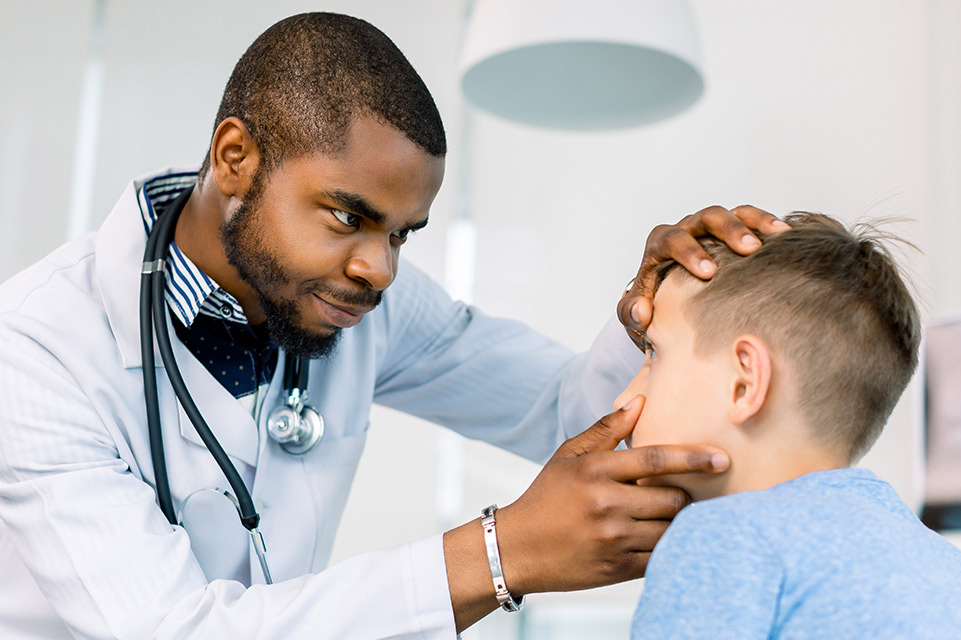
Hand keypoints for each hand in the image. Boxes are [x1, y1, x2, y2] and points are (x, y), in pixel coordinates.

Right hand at [494, 396, 728, 594]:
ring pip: (671, 529)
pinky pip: (661, 557)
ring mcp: (612, 539)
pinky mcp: (617, 569)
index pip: (654, 459)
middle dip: (681, 495)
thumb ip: (606, 429)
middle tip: (674, 494)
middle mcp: (605, 504)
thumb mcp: (569, 457)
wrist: (517, 549)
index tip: (722, 458)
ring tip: (666, 516)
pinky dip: (667, 548)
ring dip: (676, 522)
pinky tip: (656, 538)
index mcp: (594, 470)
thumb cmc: (547, 497)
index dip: (693, 457)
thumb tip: (641, 401)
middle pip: (672, 497)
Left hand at [617, 205, 788, 341]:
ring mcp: (712, 228)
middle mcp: (687, 229)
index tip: (708, 272)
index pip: (672, 240)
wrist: (667, 298)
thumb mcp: (635, 312)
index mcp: (661, 244)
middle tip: (749, 250)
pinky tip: (787, 236)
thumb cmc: (653, 303)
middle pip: (707, 218)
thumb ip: (631, 313)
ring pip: (733, 212)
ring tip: (777, 236)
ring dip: (754, 222)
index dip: (690, 253)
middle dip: (728, 231)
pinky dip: (767, 224)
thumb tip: (641, 313)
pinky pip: (752, 219)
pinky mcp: (735, 231)